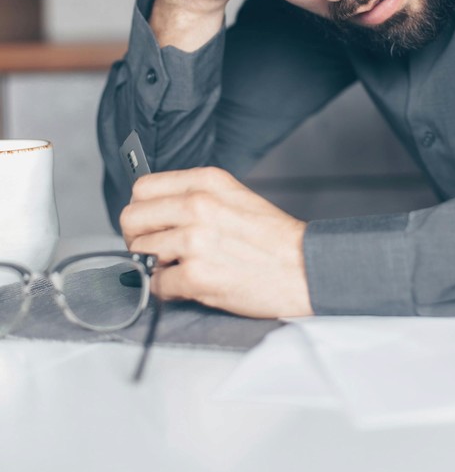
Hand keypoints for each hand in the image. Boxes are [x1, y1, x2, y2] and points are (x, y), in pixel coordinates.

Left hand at [120, 167, 312, 318]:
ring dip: (154, 266)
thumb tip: (153, 211)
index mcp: (207, 182)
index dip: (143, 210)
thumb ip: (195, 196)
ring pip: (140, 253)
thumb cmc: (272, 237)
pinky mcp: (196, 276)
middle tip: (156, 250)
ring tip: (180, 269)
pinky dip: (166, 290)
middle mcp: (198, 205)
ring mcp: (195, 241)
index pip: (143, 188)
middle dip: (138, 238)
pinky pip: (155, 284)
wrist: (305, 268)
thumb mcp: (234, 196)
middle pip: (132, 219)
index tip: (151, 224)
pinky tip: (187, 286)